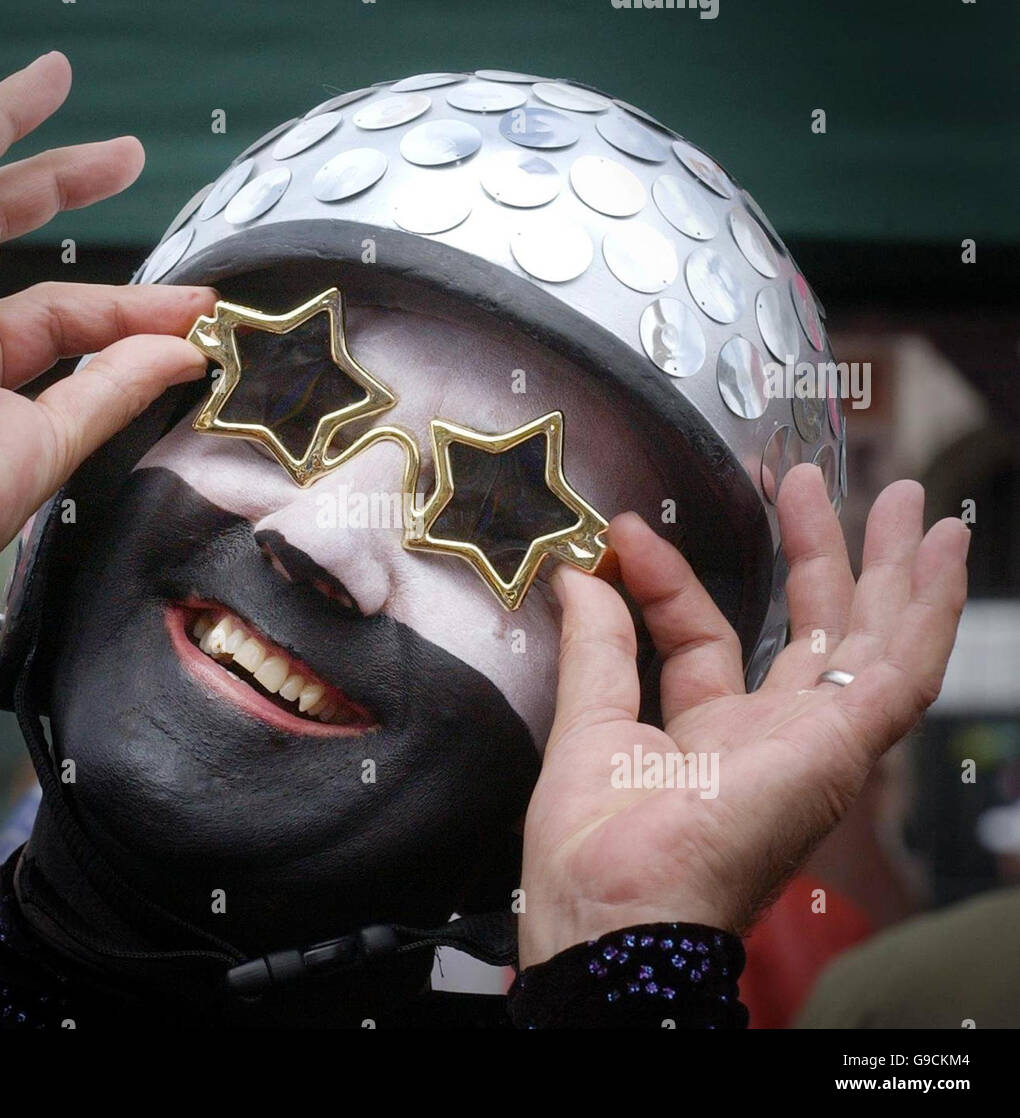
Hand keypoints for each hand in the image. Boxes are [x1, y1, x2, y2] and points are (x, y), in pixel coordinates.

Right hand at [0, 1, 212, 636]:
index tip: (196, 307)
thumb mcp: (53, 437)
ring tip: (51, 74)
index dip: (133, 305)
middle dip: (62, 179)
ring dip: (1, 115)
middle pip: (0, 219)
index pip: (64, 309)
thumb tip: (186, 347)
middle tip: (122, 153)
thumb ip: (116, 384)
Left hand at [518, 464, 968, 965]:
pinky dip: (930, 606)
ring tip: (903, 498)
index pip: (704, 637)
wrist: (618, 909)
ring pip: (871, 639)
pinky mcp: (845, 744)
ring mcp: (814, 741)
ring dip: (890, 566)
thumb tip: (582, 573)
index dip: (671, 579)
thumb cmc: (595, 850)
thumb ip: (596, 645)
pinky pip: (905, 666)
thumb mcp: (590, 722)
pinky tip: (945, 550)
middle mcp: (770, 738)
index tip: (631, 532)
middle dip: (819, 553)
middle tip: (813, 482)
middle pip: (810, 630)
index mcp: (707, 737)